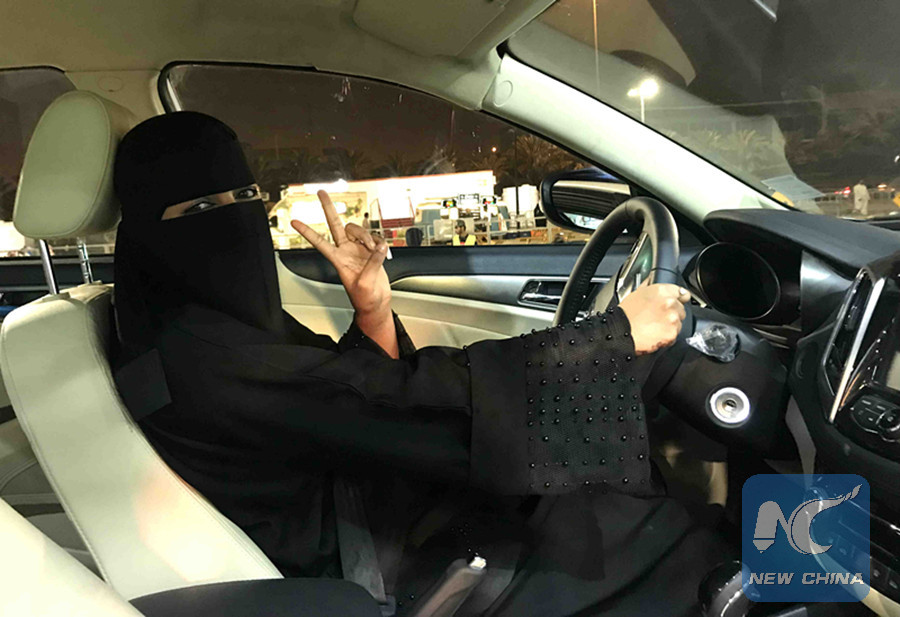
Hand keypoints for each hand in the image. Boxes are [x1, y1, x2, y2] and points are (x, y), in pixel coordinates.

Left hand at [291, 191, 397, 357]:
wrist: (377, 303)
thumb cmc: (365, 299)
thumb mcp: (365, 282)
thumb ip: (372, 261)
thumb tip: (379, 247)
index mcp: (338, 259)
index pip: (319, 242)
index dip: (307, 231)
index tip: (294, 221)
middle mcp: (346, 251)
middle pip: (335, 224)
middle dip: (328, 208)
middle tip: (321, 193)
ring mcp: (359, 249)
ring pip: (359, 230)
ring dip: (368, 236)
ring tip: (375, 250)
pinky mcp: (371, 251)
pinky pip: (375, 238)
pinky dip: (379, 243)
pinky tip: (381, 252)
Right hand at [618, 284, 690, 354]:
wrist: (621, 332)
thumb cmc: (626, 314)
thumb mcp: (637, 293)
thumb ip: (650, 288)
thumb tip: (652, 281)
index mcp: (662, 291)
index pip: (682, 293)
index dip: (679, 298)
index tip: (677, 302)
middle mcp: (670, 303)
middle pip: (681, 309)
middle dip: (672, 313)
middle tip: (657, 317)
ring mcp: (673, 319)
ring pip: (678, 323)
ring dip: (670, 326)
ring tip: (654, 327)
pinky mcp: (672, 333)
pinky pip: (674, 335)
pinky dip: (667, 337)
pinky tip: (655, 334)